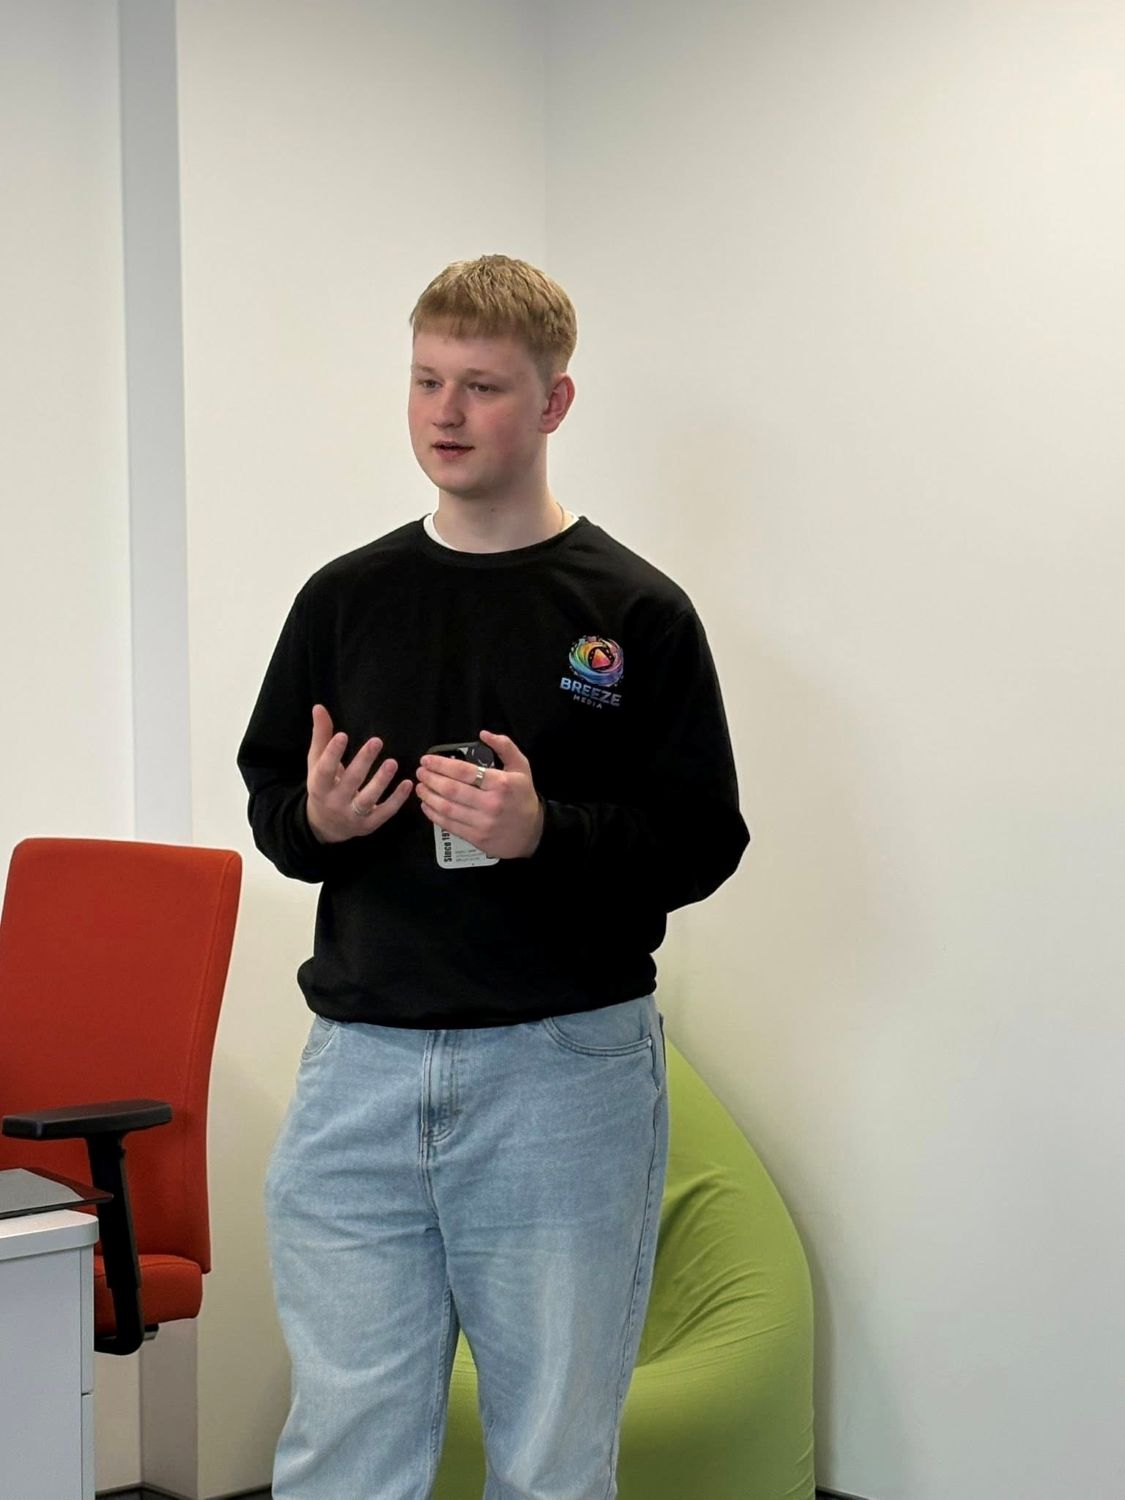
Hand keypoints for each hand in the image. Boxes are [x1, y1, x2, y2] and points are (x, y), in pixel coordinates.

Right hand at [306, 704, 413, 843]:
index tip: (342, 735)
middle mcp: (335, 803)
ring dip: (381, 781)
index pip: (324, 770)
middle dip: (363, 762)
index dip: (332, 754)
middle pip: (350, 782)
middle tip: (376, 741)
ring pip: (367, 799)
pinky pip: (384, 812)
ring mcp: (352, 816)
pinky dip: (396, 800)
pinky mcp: (369, 825)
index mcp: (319, 786)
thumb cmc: (323, 786)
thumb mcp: (316, 763)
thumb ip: (321, 737)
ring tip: (392, 762)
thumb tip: (319, 707)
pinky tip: (408, 783)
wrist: (325, 826)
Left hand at [414, 729, 544, 859]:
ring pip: (447, 808)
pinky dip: (434, 814)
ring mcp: (482, 823)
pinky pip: (449, 824)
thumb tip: (484, 734)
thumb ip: (505, 747)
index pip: (464, 771)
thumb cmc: (523, 797)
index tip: (427, 760)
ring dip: (428, 796)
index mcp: (500, 784)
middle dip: (431, 779)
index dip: (441, 765)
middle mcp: (490, 803)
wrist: (532, 833)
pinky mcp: (476, 838)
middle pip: (452, 789)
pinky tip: (427, 805)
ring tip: (420, 787)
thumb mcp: (521, 767)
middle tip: (420, 772)